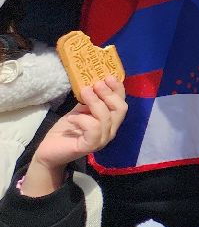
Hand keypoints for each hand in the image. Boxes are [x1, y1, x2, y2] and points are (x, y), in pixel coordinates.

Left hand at [23, 77, 126, 196]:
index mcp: (110, 121)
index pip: (122, 103)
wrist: (49, 151)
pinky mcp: (90, 146)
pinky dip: (83, 119)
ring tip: (83, 93)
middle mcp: (110, 130)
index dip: (118, 89)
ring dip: (94, 102)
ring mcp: (102, 139)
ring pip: (106, 117)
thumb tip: (93, 82)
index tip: (108, 76)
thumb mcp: (79, 111)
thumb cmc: (66, 130)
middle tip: (95, 84)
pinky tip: (72, 118)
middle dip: (108, 94)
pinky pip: (93, 128)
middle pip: (120, 109)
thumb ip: (89, 101)